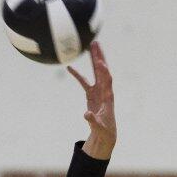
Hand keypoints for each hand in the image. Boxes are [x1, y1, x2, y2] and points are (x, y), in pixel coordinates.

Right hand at [66, 40, 114, 158]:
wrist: (105, 132)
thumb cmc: (104, 129)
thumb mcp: (98, 126)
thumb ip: (93, 120)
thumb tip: (85, 115)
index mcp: (108, 97)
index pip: (107, 81)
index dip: (104, 72)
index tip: (101, 62)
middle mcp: (104, 90)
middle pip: (102, 70)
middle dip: (99, 57)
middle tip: (96, 43)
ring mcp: (98, 90)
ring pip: (95, 71)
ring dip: (93, 59)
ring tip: (89, 46)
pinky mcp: (91, 94)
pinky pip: (84, 81)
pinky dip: (77, 75)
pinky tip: (69, 67)